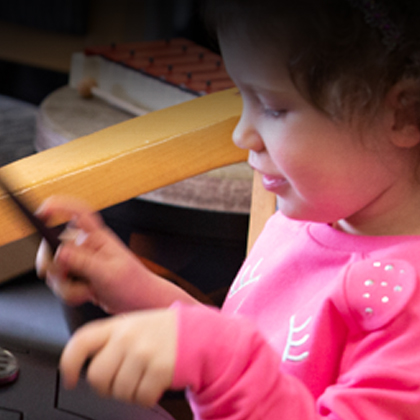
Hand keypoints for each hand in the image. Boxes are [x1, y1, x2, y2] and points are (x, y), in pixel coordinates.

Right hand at [35, 196, 152, 312]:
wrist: (138, 303)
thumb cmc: (134, 284)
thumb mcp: (108, 274)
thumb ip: (83, 262)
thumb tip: (60, 252)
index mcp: (98, 238)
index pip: (79, 214)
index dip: (60, 207)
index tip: (43, 211)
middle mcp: (87, 247)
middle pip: (55, 245)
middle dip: (54, 265)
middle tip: (64, 276)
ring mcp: (81, 262)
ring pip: (55, 268)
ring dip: (65, 285)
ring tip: (87, 290)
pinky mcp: (79, 277)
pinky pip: (61, 283)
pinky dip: (69, 293)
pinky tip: (86, 295)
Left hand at [60, 309, 176, 406]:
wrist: (198, 332)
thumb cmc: (162, 332)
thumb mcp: (133, 324)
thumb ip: (109, 339)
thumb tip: (82, 366)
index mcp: (118, 325)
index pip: (81, 341)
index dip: (69, 364)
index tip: (69, 379)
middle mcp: (128, 337)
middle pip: (97, 376)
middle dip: (107, 386)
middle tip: (122, 380)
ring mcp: (144, 352)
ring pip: (119, 391)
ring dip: (130, 392)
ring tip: (144, 377)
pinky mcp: (160, 368)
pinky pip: (141, 398)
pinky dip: (147, 396)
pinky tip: (155, 382)